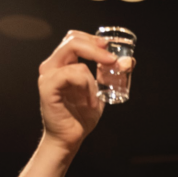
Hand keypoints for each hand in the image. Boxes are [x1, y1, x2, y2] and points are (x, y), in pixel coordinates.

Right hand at [37, 30, 119, 149]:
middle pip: (73, 40)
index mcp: (62, 63)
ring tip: (95, 98)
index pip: (75, 38)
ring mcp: (48, 75)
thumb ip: (110, 75)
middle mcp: (52, 65)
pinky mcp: (47, 87)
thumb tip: (129, 61)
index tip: (110, 48)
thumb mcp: (100, 91)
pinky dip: (86, 87)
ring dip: (93, 79)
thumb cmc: (81, 115)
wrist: (70, 138)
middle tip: (112, 61)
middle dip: (97, 49)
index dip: (93, 39)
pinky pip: (72, 75)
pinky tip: (89, 101)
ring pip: (77, 60)